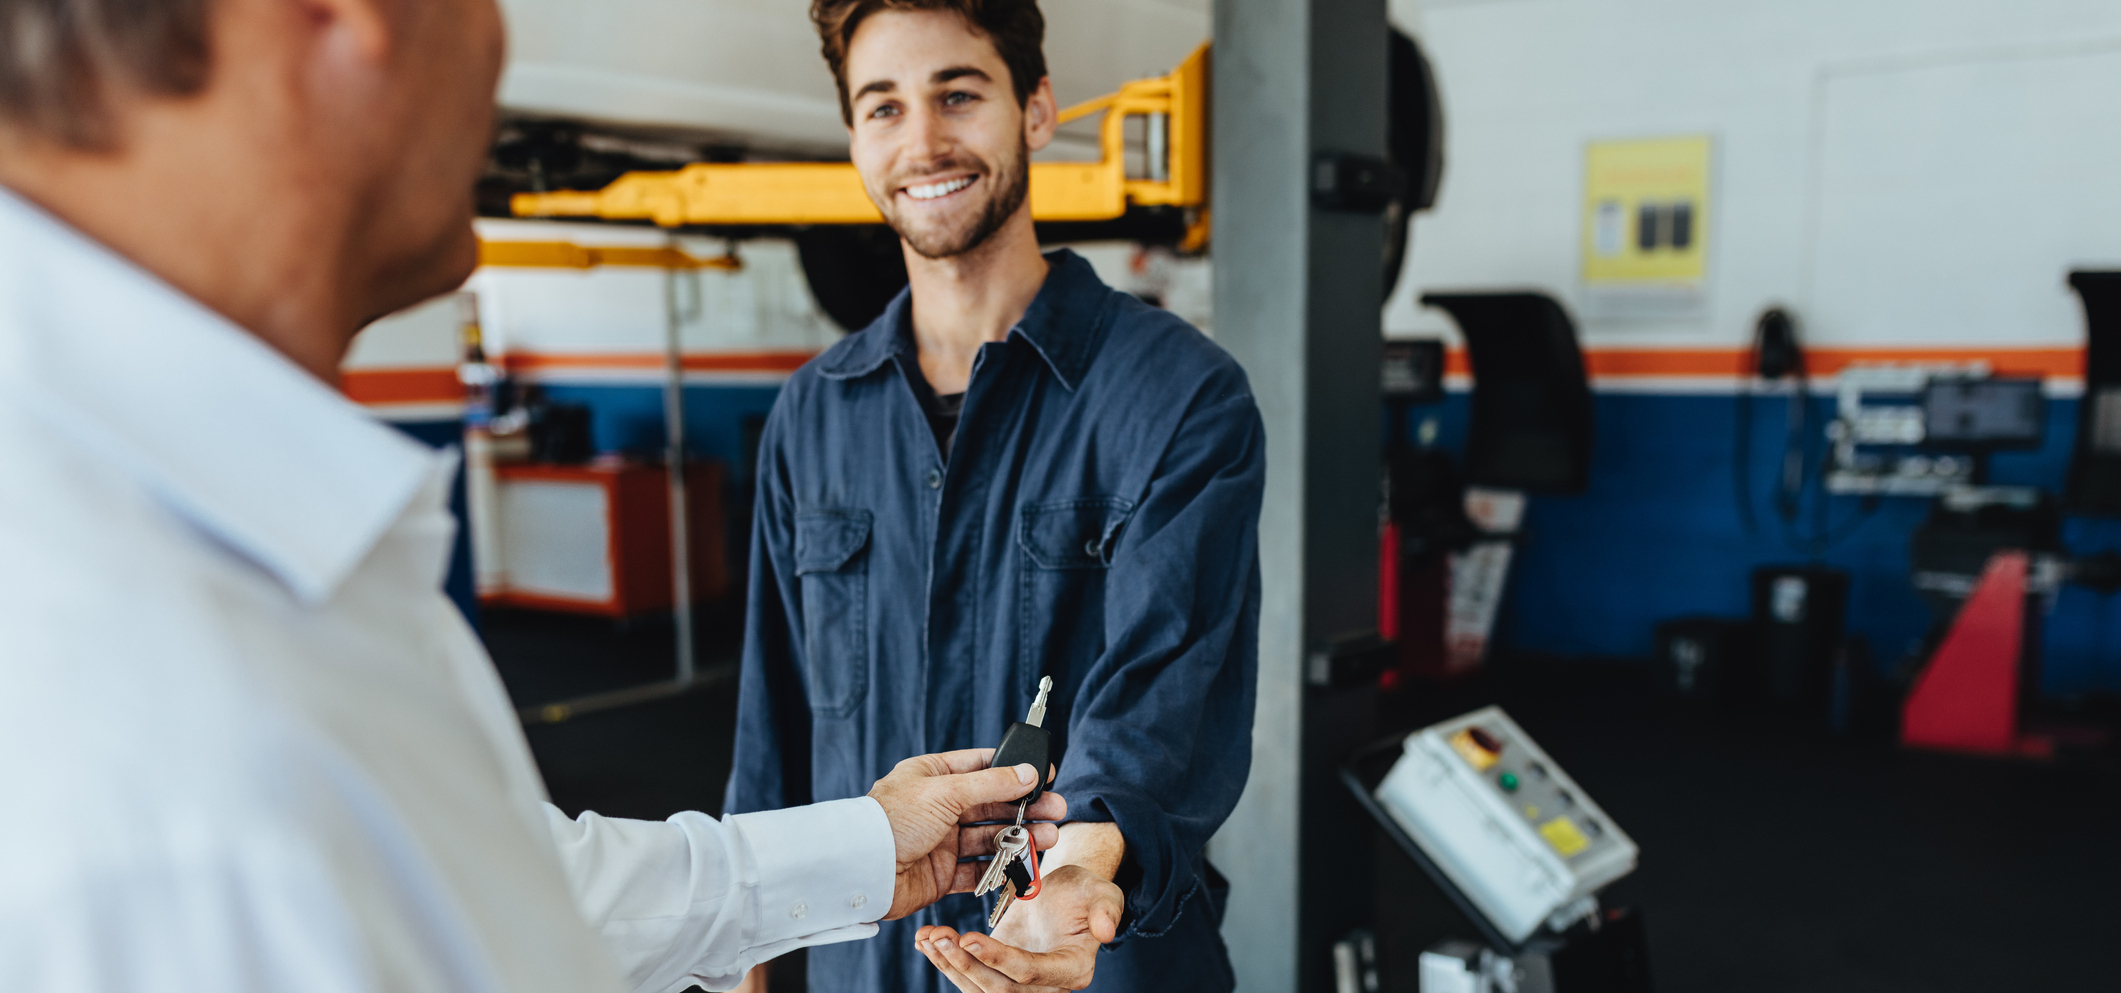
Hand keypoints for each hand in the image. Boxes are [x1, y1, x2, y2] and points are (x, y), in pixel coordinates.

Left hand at [866, 748, 1065, 919]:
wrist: (862, 870)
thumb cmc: (892, 821)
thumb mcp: (946, 791)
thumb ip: (991, 784)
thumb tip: (1028, 772)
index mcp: (933, 776)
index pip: (981, 767)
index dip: (1014, 770)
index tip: (1045, 774)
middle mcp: (938, 807)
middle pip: (992, 804)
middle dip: (1025, 807)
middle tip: (1056, 810)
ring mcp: (941, 841)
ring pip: (990, 837)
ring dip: (1020, 837)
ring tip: (1049, 838)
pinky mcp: (942, 874)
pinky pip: (979, 870)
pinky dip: (1002, 868)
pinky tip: (1024, 864)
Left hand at [912, 864, 1124, 991]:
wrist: (1066, 892)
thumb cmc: (1085, 891)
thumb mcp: (1102, 891)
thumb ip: (1107, 909)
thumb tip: (1106, 932)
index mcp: (1072, 969)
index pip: (1030, 973)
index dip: (999, 960)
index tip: (970, 938)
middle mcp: (1044, 986)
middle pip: (999, 989)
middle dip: (966, 966)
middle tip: (940, 937)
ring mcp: (1017, 983)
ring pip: (978, 988)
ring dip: (949, 965)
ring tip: (928, 937)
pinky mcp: (995, 972)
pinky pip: (968, 975)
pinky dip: (943, 959)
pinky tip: (924, 939)